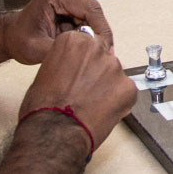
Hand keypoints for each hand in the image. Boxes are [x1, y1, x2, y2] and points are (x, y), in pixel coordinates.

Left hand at [6, 0, 111, 64]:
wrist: (13, 36)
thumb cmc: (20, 38)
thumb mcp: (37, 49)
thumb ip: (62, 50)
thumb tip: (86, 54)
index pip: (90, 9)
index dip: (102, 31)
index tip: (107, 49)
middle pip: (95, 11)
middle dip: (98, 33)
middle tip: (96, 54)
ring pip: (95, 15)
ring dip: (91, 32)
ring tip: (79, 48)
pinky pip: (91, 17)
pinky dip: (88, 31)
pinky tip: (77, 41)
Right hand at [18, 30, 135, 150]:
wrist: (55, 132)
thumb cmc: (44, 108)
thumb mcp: (46, 73)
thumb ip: (66, 63)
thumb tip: (74, 69)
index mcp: (73, 41)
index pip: (86, 42)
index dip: (83, 61)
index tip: (79, 72)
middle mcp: (95, 49)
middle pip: (103, 54)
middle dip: (97, 70)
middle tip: (87, 89)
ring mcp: (114, 67)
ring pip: (115, 73)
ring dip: (108, 85)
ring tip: (93, 104)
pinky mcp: (128, 87)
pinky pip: (127, 91)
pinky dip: (119, 100)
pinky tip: (103, 110)